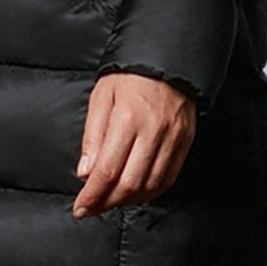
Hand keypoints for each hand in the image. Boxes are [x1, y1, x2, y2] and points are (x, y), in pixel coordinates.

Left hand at [71, 72, 196, 218]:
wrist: (167, 58)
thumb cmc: (130, 75)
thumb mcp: (101, 96)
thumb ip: (92, 136)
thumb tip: (85, 173)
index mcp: (127, 118)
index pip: (107, 170)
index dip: (92, 196)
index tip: (81, 208)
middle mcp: (152, 131)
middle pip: (129, 184)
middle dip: (107, 203)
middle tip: (93, 207)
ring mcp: (172, 138)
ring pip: (150, 186)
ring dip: (128, 201)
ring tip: (111, 201)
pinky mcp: (185, 142)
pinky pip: (168, 179)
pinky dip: (150, 193)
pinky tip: (135, 193)